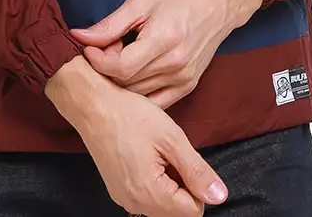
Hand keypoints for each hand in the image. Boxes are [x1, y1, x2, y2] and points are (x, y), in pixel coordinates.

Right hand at [45, 56, 228, 215]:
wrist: (92, 104)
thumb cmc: (129, 115)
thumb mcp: (171, 138)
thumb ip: (197, 171)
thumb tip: (219, 196)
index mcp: (150, 194)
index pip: (193, 211)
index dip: (198, 185)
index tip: (185, 158)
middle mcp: (134, 204)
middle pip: (177, 211)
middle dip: (183, 185)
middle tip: (172, 152)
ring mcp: (123, 198)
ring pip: (162, 204)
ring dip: (169, 182)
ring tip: (159, 151)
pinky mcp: (118, 189)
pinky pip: (146, 196)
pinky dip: (154, 179)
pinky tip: (147, 154)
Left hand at [70, 0, 261, 109]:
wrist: (216, 4)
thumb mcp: (142, 2)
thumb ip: (111, 24)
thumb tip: (80, 37)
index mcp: (163, 40)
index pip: (121, 67)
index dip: (98, 61)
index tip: (88, 48)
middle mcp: (175, 64)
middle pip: (126, 82)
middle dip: (106, 69)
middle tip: (104, 49)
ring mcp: (182, 79)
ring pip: (137, 95)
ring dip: (120, 81)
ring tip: (120, 57)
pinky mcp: (187, 87)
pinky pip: (153, 103)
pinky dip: (137, 94)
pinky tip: (132, 76)